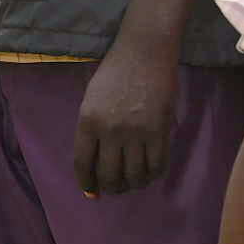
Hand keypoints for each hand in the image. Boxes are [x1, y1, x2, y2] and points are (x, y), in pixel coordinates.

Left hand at [74, 40, 177, 195]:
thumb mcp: (91, 98)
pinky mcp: (160, 132)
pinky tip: (149, 174)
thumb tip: (94, 162)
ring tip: (132, 182)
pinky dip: (152, 175)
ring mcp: (137, 132)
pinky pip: (157, 166)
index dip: (87, 182)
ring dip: (132, 184)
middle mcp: (110, 131)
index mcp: (88, 121)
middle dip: (111, 187)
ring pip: (134, 175)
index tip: (91, 191)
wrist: (145, 52)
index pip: (83, 163)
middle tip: (114, 188)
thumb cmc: (114, 72)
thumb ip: (91, 129)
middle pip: (109, 175)